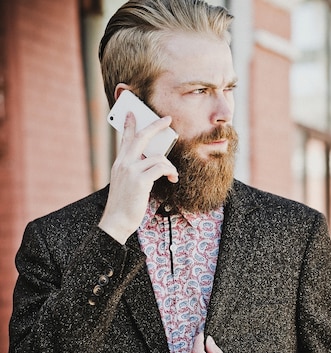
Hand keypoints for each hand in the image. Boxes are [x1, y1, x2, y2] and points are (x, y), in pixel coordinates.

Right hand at [98, 112, 178, 243]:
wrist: (117, 220)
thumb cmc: (125, 204)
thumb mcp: (127, 182)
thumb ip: (135, 169)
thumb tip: (153, 160)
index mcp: (120, 163)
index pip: (125, 139)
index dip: (129, 124)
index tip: (133, 112)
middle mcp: (123, 163)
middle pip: (141, 137)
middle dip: (155, 126)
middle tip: (167, 119)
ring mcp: (131, 171)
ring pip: (158, 157)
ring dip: (169, 166)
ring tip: (172, 175)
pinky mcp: (140, 180)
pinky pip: (161, 167)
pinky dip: (170, 171)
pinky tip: (172, 178)